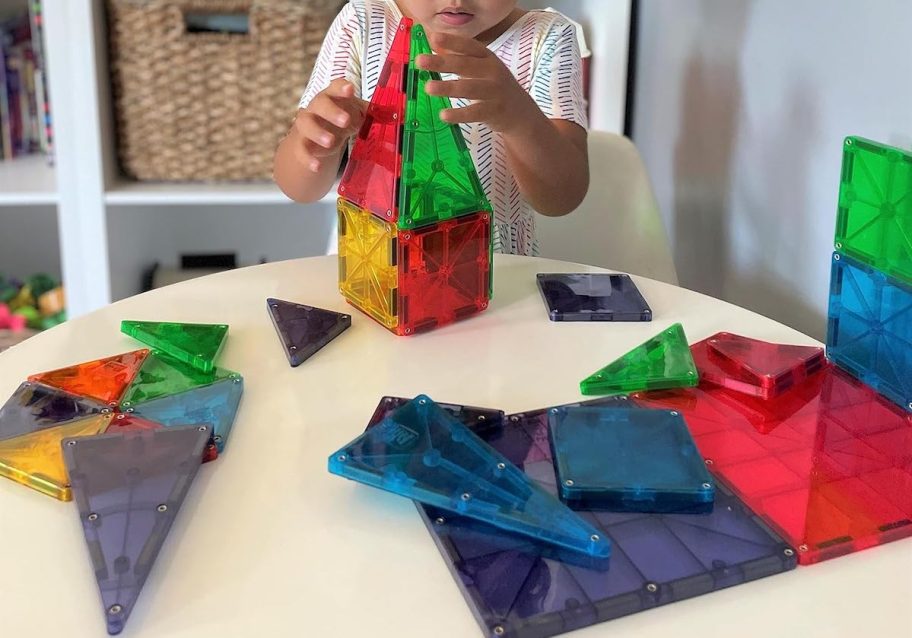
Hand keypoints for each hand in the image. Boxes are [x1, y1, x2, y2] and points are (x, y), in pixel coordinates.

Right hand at [292, 79, 366, 171]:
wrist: (318, 136)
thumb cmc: (340, 119)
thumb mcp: (357, 114)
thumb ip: (372, 113)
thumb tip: (396, 115)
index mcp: (332, 96)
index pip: (335, 87)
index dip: (341, 88)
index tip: (350, 90)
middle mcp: (317, 108)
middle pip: (319, 104)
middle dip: (332, 111)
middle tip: (346, 121)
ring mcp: (307, 125)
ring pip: (306, 124)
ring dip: (318, 132)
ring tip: (331, 142)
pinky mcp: (302, 143)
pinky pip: (301, 149)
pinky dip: (308, 158)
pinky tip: (316, 166)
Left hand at [417, 32, 535, 133]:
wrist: (522, 113)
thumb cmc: (495, 88)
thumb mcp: (483, 70)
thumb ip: (462, 61)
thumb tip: (433, 52)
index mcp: (488, 58)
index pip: (469, 46)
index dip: (452, 42)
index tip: (433, 38)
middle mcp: (493, 71)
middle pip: (465, 65)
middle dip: (442, 62)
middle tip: (420, 61)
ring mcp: (495, 91)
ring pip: (469, 88)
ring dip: (447, 87)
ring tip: (428, 88)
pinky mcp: (495, 111)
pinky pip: (474, 112)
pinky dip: (459, 114)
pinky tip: (444, 115)